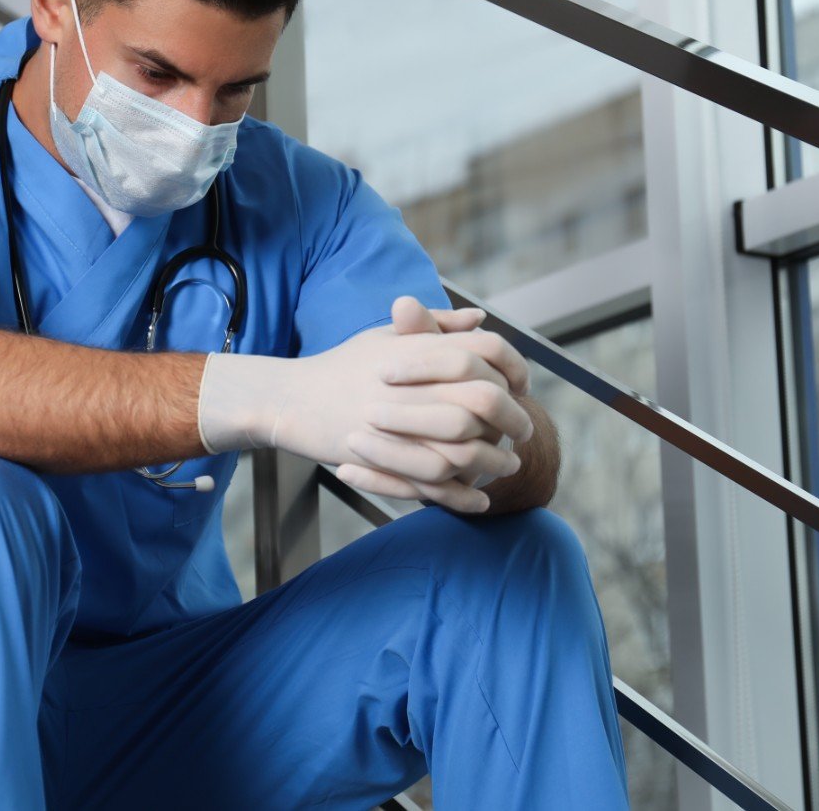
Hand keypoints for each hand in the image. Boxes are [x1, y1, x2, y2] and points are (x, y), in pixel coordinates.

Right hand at [196, 296, 533, 512]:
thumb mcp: (386, 336)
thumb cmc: (343, 366)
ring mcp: (397, 421)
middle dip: (514, 418)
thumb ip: (436, 327)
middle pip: (486, 399)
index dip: (515, 369)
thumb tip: (480, 321)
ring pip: (467, 446)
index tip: (522, 388)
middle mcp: (412, 381)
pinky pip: (437, 482)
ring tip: (506, 466)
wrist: (294, 398)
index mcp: (418, 347)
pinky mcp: (384, 458)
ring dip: (495, 460)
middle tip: (524, 433)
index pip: (487, 351)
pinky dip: (464, 494)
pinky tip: (479, 498)